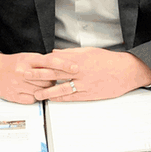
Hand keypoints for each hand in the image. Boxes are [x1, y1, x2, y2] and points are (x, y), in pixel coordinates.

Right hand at [0, 51, 77, 103]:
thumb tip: (61, 65)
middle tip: (62, 79)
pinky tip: (34, 91)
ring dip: (46, 89)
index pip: (50, 62)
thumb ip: (42, 62)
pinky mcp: (14, 95)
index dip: (64, 65)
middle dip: (56, 80)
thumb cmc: (13, 63)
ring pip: (41, 91)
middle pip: (48, 79)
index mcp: (27, 60)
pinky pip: (32, 99)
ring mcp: (18, 84)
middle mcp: (23, 72)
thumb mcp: (28, 57)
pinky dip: (36, 97)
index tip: (75, 67)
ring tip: (44, 85)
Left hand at [32, 48, 150, 101]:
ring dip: (48, 91)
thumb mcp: (88, 51)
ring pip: (62, 88)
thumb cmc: (108, 60)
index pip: (55, 61)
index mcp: (78, 59)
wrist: (125, 71)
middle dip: (38, 75)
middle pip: (55, 73)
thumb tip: (55, 53)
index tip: (29, 63)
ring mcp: (84, 84)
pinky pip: (73, 97)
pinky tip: (53, 100)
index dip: (41, 63)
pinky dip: (62, 98)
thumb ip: (70, 53)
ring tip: (37, 94)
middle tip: (25, 77)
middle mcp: (79, 71)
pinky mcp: (90, 94)